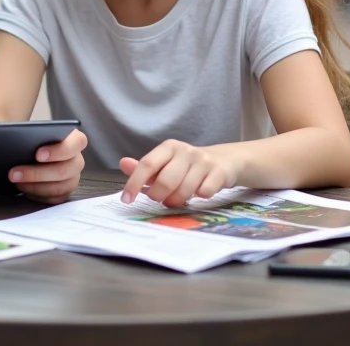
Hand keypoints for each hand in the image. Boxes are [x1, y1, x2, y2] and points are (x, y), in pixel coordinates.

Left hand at [8, 128, 86, 203]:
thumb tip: (0, 132)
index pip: (77, 142)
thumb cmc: (28, 139)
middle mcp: (76, 159)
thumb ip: (20, 131)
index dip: (59, 150)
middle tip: (13, 172)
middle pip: (66, 169)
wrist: (25, 150)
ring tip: (15, 181)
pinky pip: (55, 198)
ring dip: (35, 186)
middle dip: (38, 173)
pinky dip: (38, 196)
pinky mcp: (65, 191)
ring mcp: (72, 177)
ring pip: (60, 187)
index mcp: (73, 139)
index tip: (37, 154)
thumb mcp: (24, 130)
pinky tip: (23, 189)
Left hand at [119, 140, 242, 207]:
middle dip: (159, 196)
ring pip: (184, 190)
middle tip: (160, 200)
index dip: (135, 183)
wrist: (225, 160)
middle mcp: (185, 151)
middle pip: (165, 181)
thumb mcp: (166, 163)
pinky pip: (204, 192)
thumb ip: (145, 167)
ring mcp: (203, 161)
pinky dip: (199, 197)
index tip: (127, 199)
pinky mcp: (219, 172)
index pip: (147, 164)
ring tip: (178, 198)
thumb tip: (123, 164)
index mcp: (168, 147)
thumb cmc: (189, 165)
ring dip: (178, 200)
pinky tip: (200, 192)